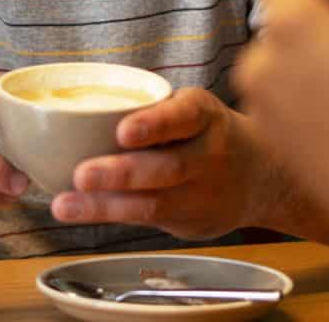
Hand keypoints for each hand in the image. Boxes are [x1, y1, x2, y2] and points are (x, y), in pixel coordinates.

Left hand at [50, 88, 269, 239]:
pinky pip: (147, 219)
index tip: (123, 130)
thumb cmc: (207, 133)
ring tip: (65, 204)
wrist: (262, 175)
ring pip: (152, 202)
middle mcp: (207, 154)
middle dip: (121, 173)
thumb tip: (76, 107)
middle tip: (82, 174)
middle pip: (166, 166)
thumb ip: (151, 110)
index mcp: (204, 115)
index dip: (154, 124)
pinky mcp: (189, 220)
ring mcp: (200, 192)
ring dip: (104, 205)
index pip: (183, 116)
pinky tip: (80, 212)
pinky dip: (111, 216)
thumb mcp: (192, 108)